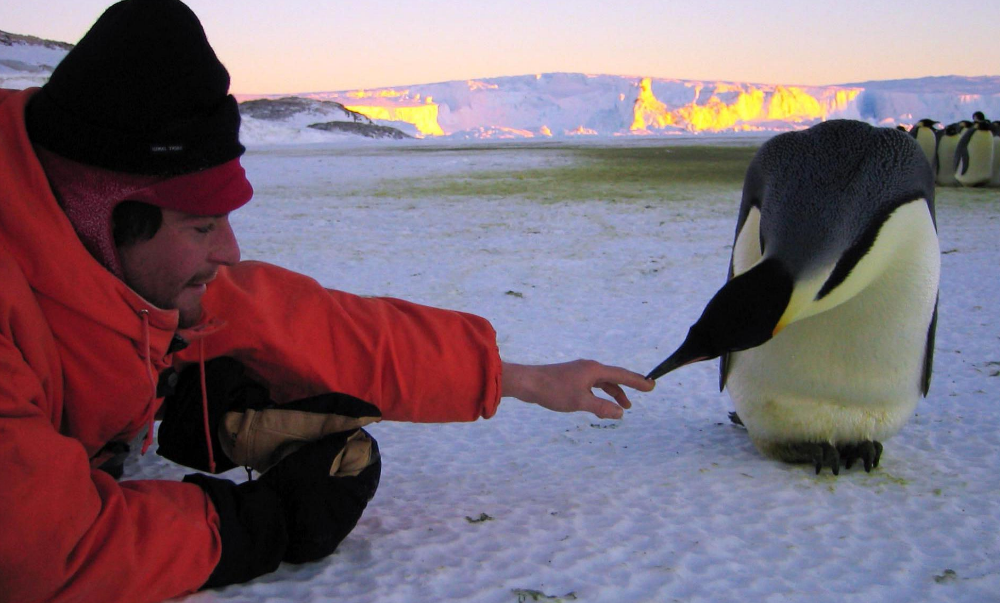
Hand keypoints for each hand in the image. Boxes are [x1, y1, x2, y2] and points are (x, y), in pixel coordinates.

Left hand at [501, 360, 653, 419]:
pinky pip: (592, 386)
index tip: (652, 385)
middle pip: (614, 377)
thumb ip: (601, 408)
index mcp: (594, 370)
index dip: (638, 381)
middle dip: (628, 387)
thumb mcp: (580, 402)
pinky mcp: (571, 378)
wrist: (528, 382)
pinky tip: (598, 406)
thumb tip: (620, 413)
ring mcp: (579, 372)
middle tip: (643, 393)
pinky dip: (599, 395)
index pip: (622, 375)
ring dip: (613, 394)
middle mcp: (589, 368)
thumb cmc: (553, 391)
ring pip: (602, 383)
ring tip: (622, 408)